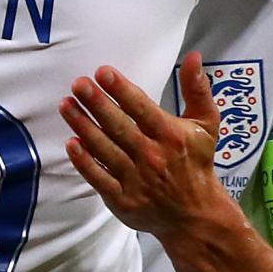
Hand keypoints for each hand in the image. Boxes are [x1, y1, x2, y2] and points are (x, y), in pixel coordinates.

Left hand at [61, 54, 234, 242]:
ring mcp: (135, 179)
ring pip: (105, 149)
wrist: (195, 215)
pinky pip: (99, 178)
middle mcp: (152, 156)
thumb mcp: (206, 124)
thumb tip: (193, 57)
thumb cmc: (197, 163)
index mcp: (171, 135)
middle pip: (119, 127)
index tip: (102, 72)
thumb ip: (197, 89)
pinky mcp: (122, 199)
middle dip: (97, 104)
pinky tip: (70, 143)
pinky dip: (84, 162)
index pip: (142, 109)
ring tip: (66, 105)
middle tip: (78, 84)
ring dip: (83, 126)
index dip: (121, 90)